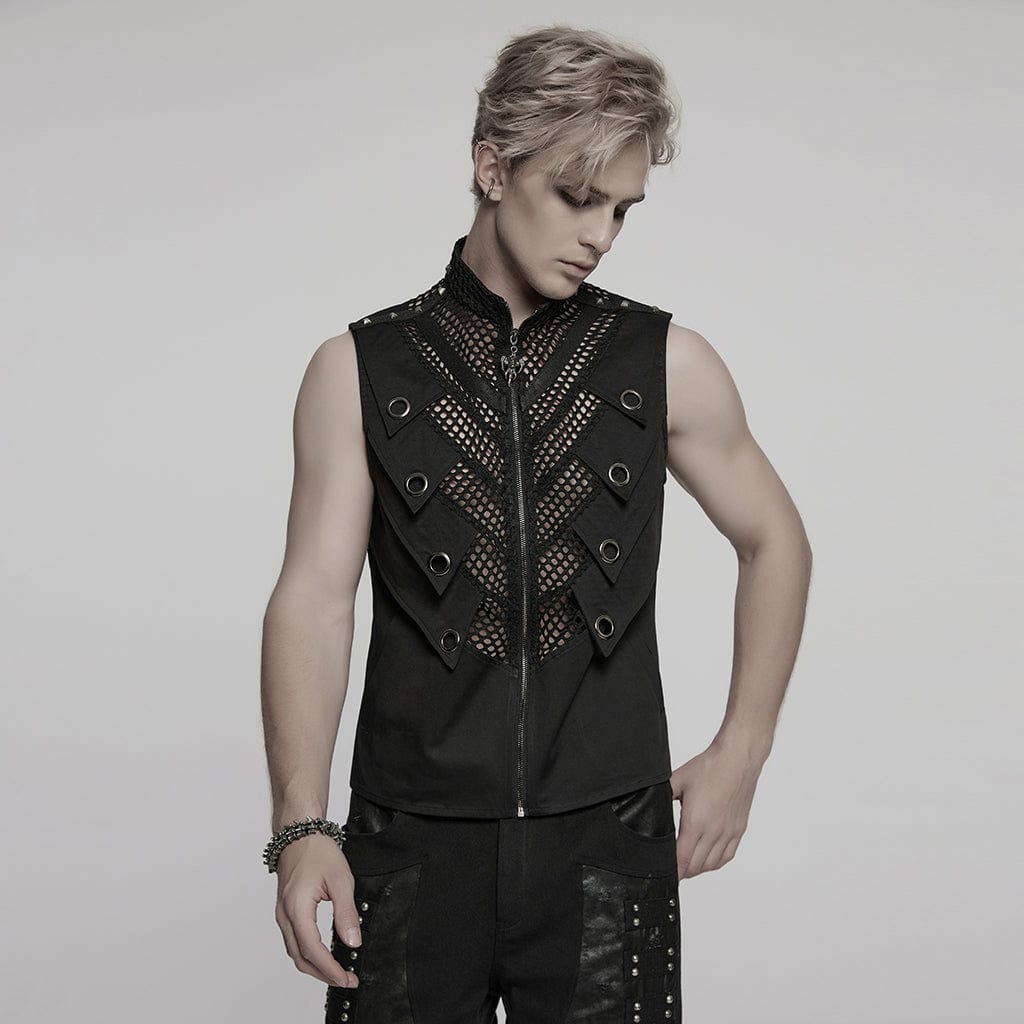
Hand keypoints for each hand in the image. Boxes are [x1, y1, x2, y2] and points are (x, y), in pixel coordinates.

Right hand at [273, 832, 363, 988]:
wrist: (299, 833)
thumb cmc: (318, 851)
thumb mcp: (341, 879)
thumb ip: (347, 913)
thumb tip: (353, 941)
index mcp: (297, 908)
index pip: (312, 950)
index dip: (330, 969)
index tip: (346, 978)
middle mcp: (284, 915)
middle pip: (300, 958)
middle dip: (323, 974)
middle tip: (345, 980)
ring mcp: (282, 914)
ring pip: (294, 952)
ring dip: (314, 966)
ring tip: (336, 972)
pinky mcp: (285, 911)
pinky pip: (293, 941)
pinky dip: (308, 954)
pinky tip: (322, 955)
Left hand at [669, 736, 765, 878]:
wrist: (737, 759)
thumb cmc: (709, 767)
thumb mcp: (678, 780)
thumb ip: (664, 795)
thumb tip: (652, 803)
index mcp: (696, 822)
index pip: (682, 859)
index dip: (673, 871)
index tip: (665, 875)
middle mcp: (714, 832)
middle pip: (696, 866)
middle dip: (682, 871)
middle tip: (673, 869)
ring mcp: (728, 832)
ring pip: (712, 864)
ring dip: (698, 869)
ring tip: (687, 866)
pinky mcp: (738, 829)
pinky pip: (727, 856)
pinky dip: (716, 863)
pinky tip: (708, 859)